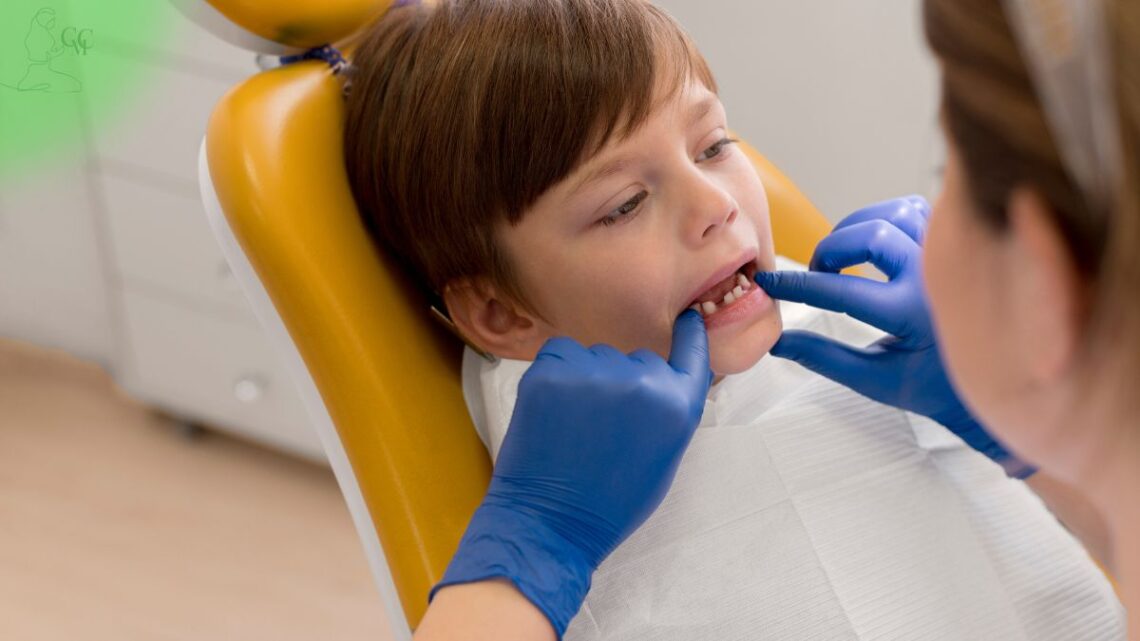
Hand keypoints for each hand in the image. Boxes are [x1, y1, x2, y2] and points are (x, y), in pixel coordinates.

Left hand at [433, 310, 712, 635]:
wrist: (550, 522)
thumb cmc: (611, 501)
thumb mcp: (663, 457)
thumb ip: (670, 410)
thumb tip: (662, 376)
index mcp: (676, 406)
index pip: (692, 352)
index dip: (689, 333)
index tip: (686, 317)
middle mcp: (642, 382)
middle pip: (636, 359)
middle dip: (623, 381)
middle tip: (603, 424)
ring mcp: (594, 373)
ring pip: (595, 355)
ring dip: (586, 377)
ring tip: (574, 424)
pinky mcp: (550, 371)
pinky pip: (560, 352)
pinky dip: (556, 371)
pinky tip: (552, 409)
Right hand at [754, 196, 1033, 478]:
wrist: (997, 385)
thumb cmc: (936, 387)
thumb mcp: (875, 380)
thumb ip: (823, 358)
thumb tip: (778, 342)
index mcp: (912, 315)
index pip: (840, 290)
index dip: (798, 286)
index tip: (772, 283)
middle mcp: (935, 277)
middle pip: (869, 235)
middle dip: (831, 250)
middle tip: (818, 273)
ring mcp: (950, 256)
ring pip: (893, 213)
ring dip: (857, 229)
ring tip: (844, 257)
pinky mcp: (958, 245)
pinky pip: (916, 210)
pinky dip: (887, 217)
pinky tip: (875, 243)